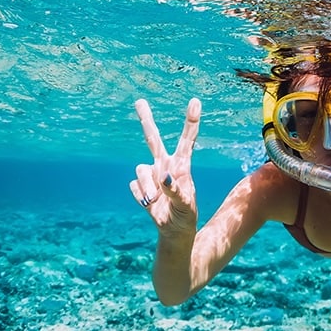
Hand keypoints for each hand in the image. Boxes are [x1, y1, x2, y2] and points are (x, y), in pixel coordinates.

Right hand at [129, 98, 201, 235]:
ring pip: (141, 170)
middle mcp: (165, 165)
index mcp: (182, 165)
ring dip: (148, 188)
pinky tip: (150, 203)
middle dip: (146, 120)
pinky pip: (134, 186)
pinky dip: (141, 197)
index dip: (191, 121)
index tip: (195, 101)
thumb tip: (164, 177)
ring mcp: (151, 174)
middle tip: (139, 101)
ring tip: (156, 201)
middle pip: (153, 139)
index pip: (187, 140)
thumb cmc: (185, 215)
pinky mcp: (140, 186)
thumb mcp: (185, 206)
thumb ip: (176, 192)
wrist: (173, 229)